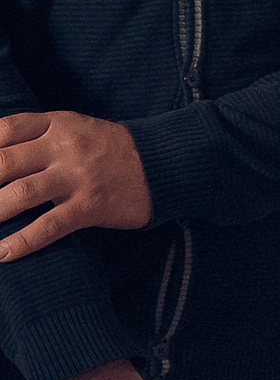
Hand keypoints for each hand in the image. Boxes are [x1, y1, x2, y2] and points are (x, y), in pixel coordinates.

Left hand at [0, 111, 151, 261]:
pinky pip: (50, 225)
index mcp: (56, 125)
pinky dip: (23, 242)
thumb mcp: (74, 128)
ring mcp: (78, 177)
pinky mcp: (91, 205)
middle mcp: (64, 148)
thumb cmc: (110, 148)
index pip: (5, 130)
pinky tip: (3, 254)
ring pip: (21, 193)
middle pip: (4, 163)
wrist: (164, 162)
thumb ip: (36, 135)